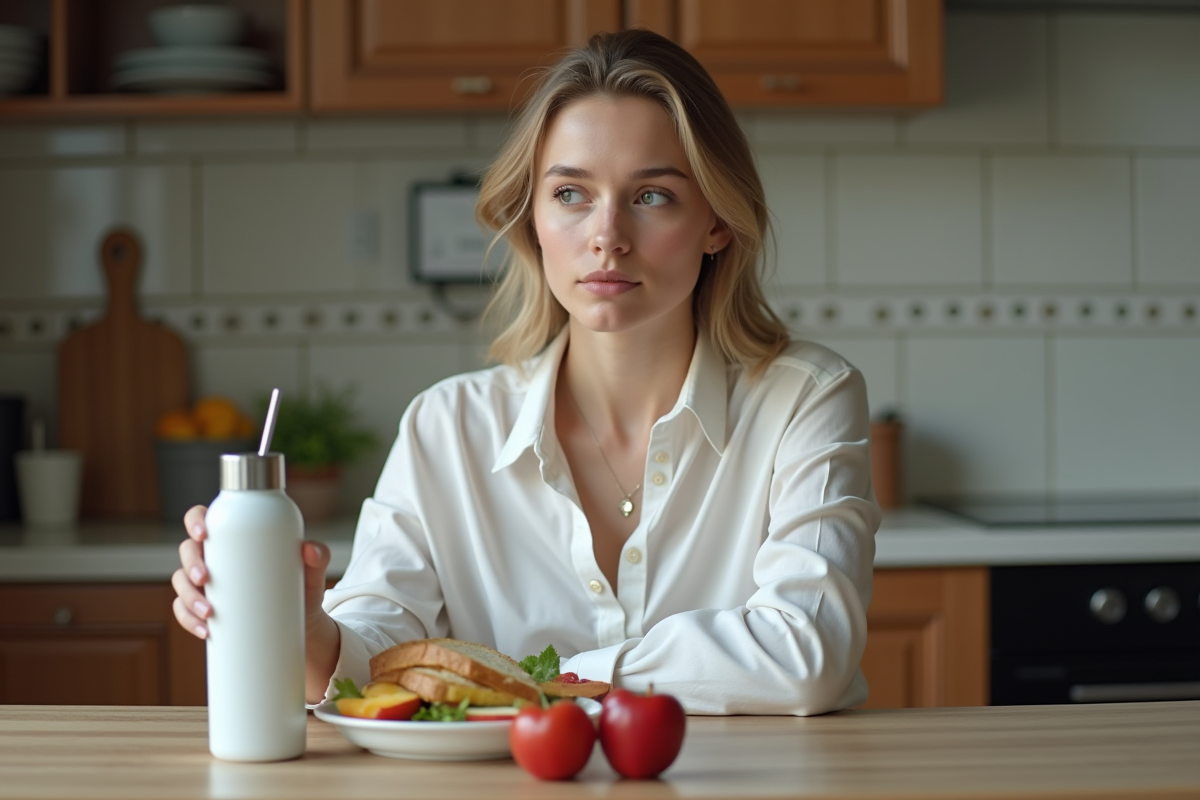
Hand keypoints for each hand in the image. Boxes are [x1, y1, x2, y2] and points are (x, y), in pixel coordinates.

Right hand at [171, 504, 340, 701]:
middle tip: (204, 579)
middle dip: (190, 564)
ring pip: (181, 583)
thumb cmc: (302, 586)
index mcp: (235, 536)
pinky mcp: (205, 608)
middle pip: (187, 550)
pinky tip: (204, 630)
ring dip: (188, 597)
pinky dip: (189, 620)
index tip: (203, 534)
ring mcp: (207, 583)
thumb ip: (318, 556)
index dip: (195, 521)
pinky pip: (184, 612)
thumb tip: (310, 550)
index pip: (203, 517)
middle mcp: (215, 556)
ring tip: (209, 613)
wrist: (300, 623)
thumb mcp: (311, 571)